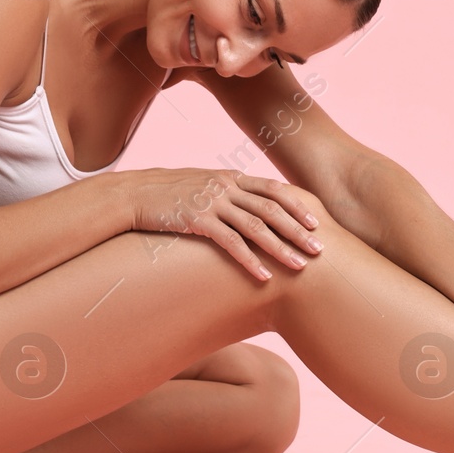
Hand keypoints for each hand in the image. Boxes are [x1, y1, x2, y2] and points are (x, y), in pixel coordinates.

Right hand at [124, 168, 323, 280]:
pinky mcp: (197, 220)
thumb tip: (248, 206)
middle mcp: (226, 186)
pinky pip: (230, 243)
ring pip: (256, 227)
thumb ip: (227, 192)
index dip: (297, 206)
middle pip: (272, 208)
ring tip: (300, 266)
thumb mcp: (202, 185)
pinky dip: (250, 260)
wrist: (134, 194)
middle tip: (319, 249)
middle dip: (298, 230)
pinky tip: (264, 276)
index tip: (316, 223)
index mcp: (231, 176)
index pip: (273, 189)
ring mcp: (212, 202)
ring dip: (281, 248)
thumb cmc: (168, 194)